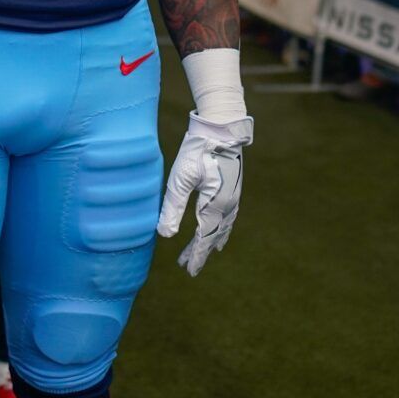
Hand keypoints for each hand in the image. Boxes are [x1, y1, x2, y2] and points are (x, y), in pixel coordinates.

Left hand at [157, 112, 252, 275]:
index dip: (196, 255)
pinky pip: (229, 215)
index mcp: (215, 205)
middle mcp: (228, 204)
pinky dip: (222, 227)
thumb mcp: (180, 178)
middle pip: (214, 235)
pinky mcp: (233, 187)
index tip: (190, 271)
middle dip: (201, 250)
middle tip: (189, 266)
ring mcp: (233, 196)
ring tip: (208, 251)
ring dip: (211, 239)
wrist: (222, 127)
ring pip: (223, 226)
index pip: (204, 238)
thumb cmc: (198, 150)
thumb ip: (172, 207)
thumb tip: (165, 235)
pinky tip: (219, 226)